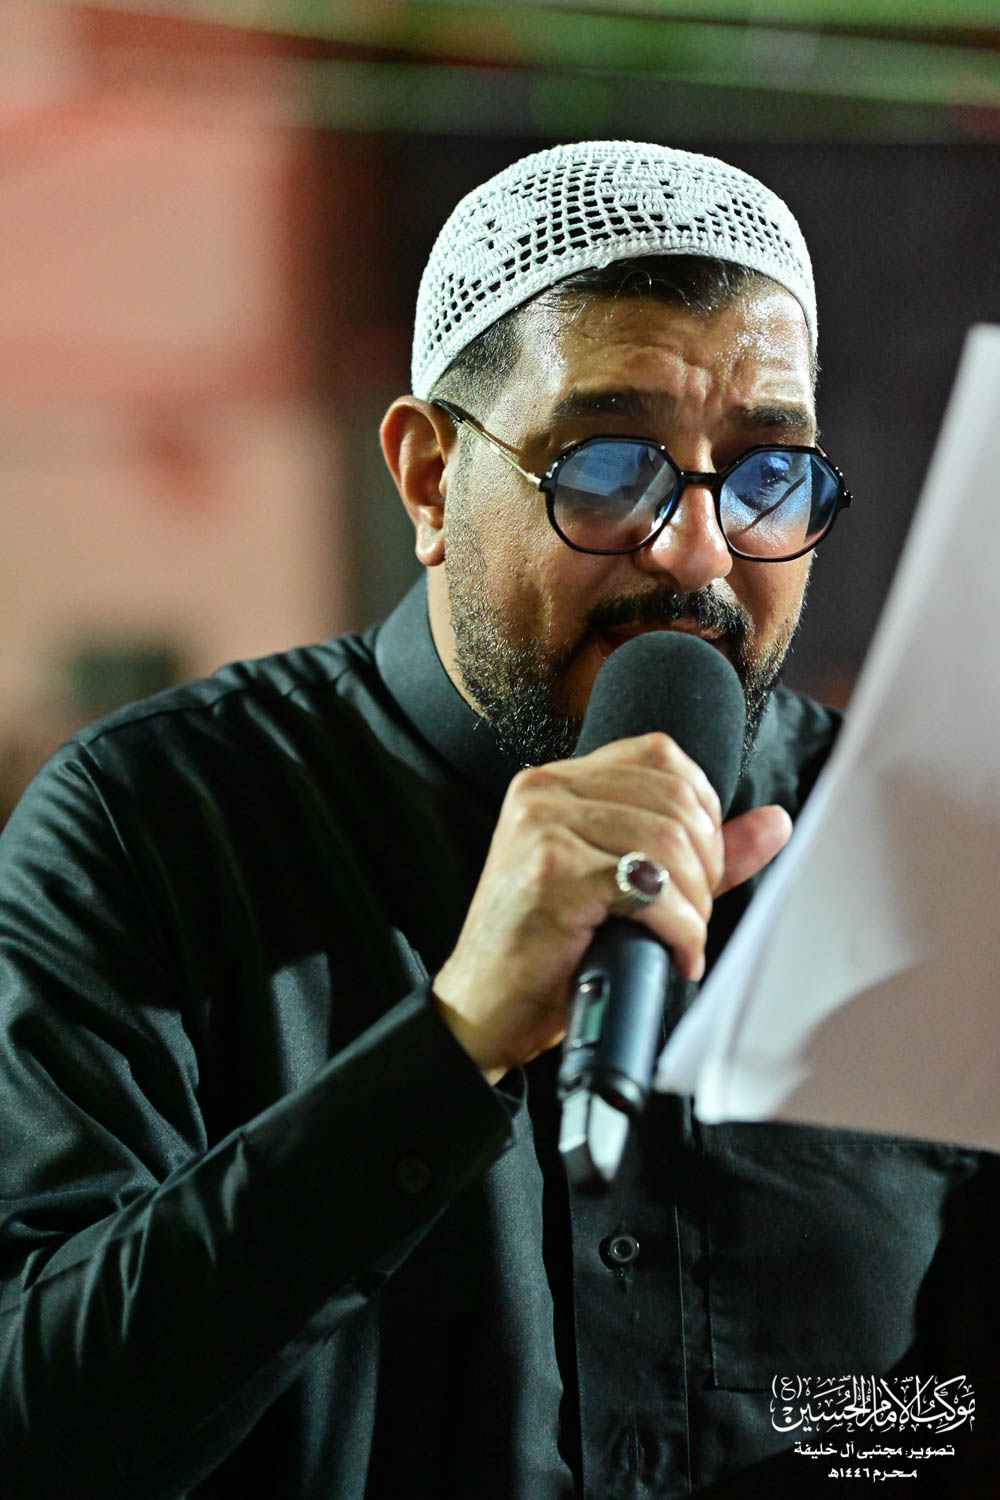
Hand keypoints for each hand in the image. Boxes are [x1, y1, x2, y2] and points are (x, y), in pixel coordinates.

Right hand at [432, 732, 791, 1081]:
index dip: (703, 808)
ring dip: (695, 905)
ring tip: (682, 940)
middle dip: (706, 866)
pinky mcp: (551, 873)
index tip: (700, 866)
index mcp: (556, 782)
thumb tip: (776, 820)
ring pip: (669, 844)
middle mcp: (544, 791)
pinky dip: (681, 930)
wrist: (481, 1010)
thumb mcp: (623, 887)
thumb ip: (697, 850)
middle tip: (693, 915)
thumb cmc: (546, 950)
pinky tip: (673, 956)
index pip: (660, 754)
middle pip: (675, 800)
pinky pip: (652, 890)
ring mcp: (543, 827)